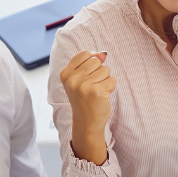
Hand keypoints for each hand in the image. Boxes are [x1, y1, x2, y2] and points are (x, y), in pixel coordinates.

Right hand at [59, 50, 115, 164]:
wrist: (86, 122)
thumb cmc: (84, 99)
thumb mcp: (80, 79)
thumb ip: (89, 63)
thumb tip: (103, 54)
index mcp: (65, 73)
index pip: (85, 54)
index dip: (92, 62)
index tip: (89, 75)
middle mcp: (72, 79)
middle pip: (96, 61)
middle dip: (99, 72)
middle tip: (92, 86)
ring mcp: (84, 86)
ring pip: (105, 70)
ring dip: (105, 80)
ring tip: (96, 91)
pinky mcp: (97, 92)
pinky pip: (112, 80)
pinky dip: (110, 87)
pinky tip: (102, 96)